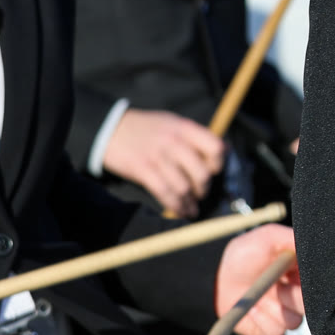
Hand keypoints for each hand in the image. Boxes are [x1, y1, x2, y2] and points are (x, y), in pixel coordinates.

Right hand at [102, 108, 225, 213]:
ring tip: (191, 208)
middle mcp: (174, 142)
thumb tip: (224, 149)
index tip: (213, 170)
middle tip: (200, 193)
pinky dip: (177, 207)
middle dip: (203, 188)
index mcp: (185, 128)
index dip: (218, 163)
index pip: (215, 147)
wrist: (110, 129)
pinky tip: (181, 211)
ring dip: (191, 202)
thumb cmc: (146, 127)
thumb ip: (195, 136)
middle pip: (202, 173)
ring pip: (184, 187)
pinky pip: (166, 194)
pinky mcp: (144, 171)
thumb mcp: (172, 122)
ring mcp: (159, 157)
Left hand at [214, 223, 303, 334]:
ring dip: (278, 310)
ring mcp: (285, 313)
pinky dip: (264, 322)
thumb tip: (314, 243)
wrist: (215, 280)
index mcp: (301, 272)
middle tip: (280, 287)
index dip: (312, 281)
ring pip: (296, 321)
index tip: (295, 274)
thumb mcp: (267, 238)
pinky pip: (277, 332)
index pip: (321, 281)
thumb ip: (291, 238)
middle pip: (314, 305)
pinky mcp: (271, 329)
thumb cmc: (242, 257)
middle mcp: (297, 294)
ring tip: (262, 298)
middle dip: (296, 297)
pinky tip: (254, 311)